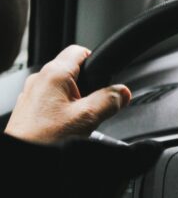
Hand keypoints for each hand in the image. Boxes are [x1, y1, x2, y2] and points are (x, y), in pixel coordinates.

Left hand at [4, 45, 131, 143]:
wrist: (23, 159)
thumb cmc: (43, 139)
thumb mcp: (87, 118)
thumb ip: (109, 101)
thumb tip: (123, 92)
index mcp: (54, 74)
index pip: (80, 51)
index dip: (97, 60)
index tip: (106, 76)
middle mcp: (40, 80)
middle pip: (74, 72)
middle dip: (90, 87)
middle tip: (96, 107)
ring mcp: (33, 95)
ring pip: (64, 89)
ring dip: (78, 101)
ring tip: (81, 122)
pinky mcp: (30, 110)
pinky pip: (54, 103)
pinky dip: (65, 111)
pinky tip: (67, 128)